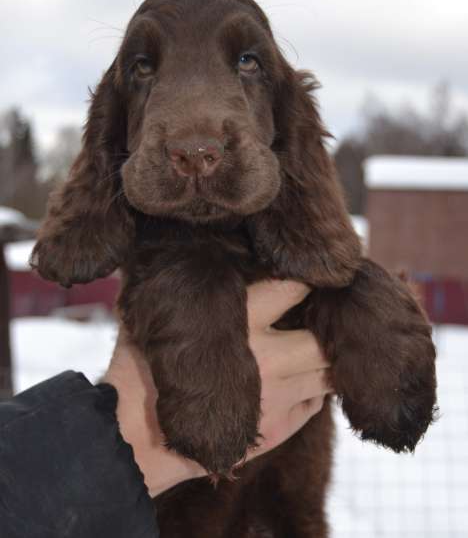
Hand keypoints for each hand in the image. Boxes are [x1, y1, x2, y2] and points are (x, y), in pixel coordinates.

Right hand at [104, 280, 330, 496]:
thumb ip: (180, 288)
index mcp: (242, 323)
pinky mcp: (279, 429)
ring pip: (328, 374)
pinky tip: (296, 380)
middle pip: (323, 341)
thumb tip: (182, 252)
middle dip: (325, 329)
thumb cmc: (141, 370)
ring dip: (323, 361)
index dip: (306, 280)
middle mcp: (268, 360)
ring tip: (309, 349)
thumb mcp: (158, 318)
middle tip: (318, 319)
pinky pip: (316, 404)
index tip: (309, 277)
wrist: (135, 439)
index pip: (293, 289)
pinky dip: (312, 389)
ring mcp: (277, 398)